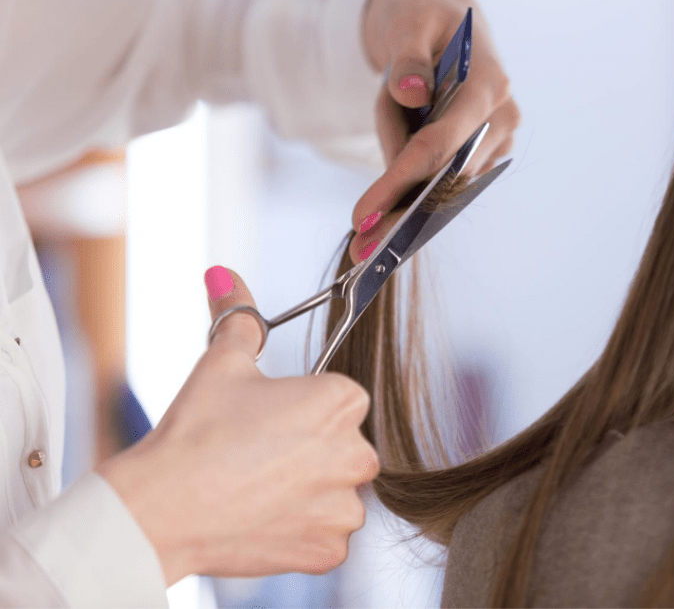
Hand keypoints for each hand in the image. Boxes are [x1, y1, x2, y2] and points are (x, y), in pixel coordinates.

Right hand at [96, 267, 379, 585]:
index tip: (270, 419)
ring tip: (256, 487)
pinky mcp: (329, 550)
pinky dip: (299, 529)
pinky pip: (325, 534)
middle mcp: (358, 453)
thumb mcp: (222, 362)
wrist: (160, 509)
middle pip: (343, 445)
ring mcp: (346, 507)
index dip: (302, 408)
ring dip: (307, 491)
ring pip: (337, 492)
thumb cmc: (195, 432)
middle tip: (257, 454)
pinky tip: (261, 517)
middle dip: (309, 449)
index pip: (340, 398)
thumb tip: (226, 278)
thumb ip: (239, 318)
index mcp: (343, 401)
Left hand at [354, 0, 519, 261]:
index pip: (442, 141)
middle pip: (448, 176)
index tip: (363, 214)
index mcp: (488, 83)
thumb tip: (412, 92)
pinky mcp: (481, 153)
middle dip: (403, 214)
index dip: (401, 180)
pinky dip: (418, 201)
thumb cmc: (422, 14)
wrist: (441, 13)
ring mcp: (495, 139)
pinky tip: (386, 226)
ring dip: (407, 213)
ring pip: (448, 185)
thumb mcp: (410, 18)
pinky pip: (448, 182)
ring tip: (365, 246)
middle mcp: (501, 117)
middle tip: (361, 250)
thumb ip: (408, 56)